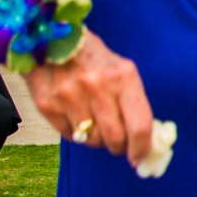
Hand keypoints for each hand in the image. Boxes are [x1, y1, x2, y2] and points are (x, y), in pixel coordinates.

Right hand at [26, 30, 156, 165]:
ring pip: (92, 141)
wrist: (48, 38)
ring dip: (97, 139)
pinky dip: (77, 132)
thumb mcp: (121, 70)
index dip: (142, 149)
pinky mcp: (47, 105)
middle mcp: (96, 86)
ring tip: (95, 122)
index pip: (139, 126)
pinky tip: (76, 114)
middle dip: (120, 147)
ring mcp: (69, 96)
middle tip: (119, 144)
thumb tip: (149, 140)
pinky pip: (70, 136)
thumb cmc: (92, 58)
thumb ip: (134, 103)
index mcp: (122, 76)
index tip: (141, 158)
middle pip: (115, 139)